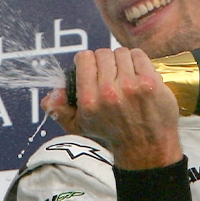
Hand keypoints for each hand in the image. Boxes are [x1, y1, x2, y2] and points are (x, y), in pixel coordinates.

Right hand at [43, 48, 182, 169]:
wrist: (146, 147)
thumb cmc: (112, 134)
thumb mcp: (79, 127)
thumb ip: (58, 110)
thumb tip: (49, 97)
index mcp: (89, 100)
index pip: (84, 58)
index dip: (89, 61)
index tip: (95, 69)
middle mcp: (108, 92)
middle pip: (103, 53)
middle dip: (107, 62)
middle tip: (112, 75)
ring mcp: (131, 86)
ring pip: (121, 53)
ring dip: (123, 61)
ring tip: (126, 76)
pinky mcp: (150, 83)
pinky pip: (139, 55)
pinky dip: (139, 61)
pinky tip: (138, 75)